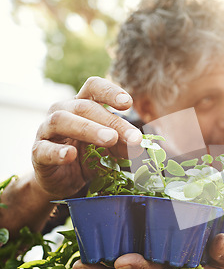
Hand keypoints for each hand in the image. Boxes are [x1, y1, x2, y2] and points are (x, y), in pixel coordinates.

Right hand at [32, 76, 142, 198]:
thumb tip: (140, 144)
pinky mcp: (37, 152)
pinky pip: (44, 149)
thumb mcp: (110, 149)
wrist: (63, 181)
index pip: (93, 87)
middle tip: (132, 136)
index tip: (128, 103)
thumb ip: (124, 144)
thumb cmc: (88, 157)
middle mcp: (63, 111)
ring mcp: (47, 131)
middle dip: (111, 121)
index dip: (110, 91)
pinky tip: (71, 155)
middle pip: (85, 107)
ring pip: (62, 120)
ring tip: (110, 139)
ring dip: (88, 129)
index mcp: (82, 105)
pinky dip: (58, 152)